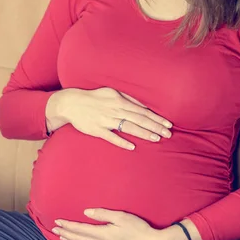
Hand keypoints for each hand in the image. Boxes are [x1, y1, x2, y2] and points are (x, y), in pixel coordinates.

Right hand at [46, 88, 172, 149]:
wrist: (71, 103)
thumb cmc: (94, 98)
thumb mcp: (112, 92)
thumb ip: (128, 98)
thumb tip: (144, 107)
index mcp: (119, 100)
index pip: (142, 111)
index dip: (156, 118)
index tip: (167, 124)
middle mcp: (114, 110)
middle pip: (139, 119)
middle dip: (155, 127)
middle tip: (168, 134)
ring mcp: (106, 121)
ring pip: (128, 127)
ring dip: (143, 133)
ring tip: (156, 139)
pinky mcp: (97, 130)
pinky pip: (111, 137)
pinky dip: (122, 142)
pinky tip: (132, 147)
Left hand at [52, 208, 181, 239]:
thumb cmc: (139, 229)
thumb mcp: (121, 216)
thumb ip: (103, 213)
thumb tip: (86, 211)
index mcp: (103, 234)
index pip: (80, 229)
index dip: (68, 225)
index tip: (58, 221)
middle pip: (79, 239)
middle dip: (66, 233)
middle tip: (54, 229)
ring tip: (62, 238)